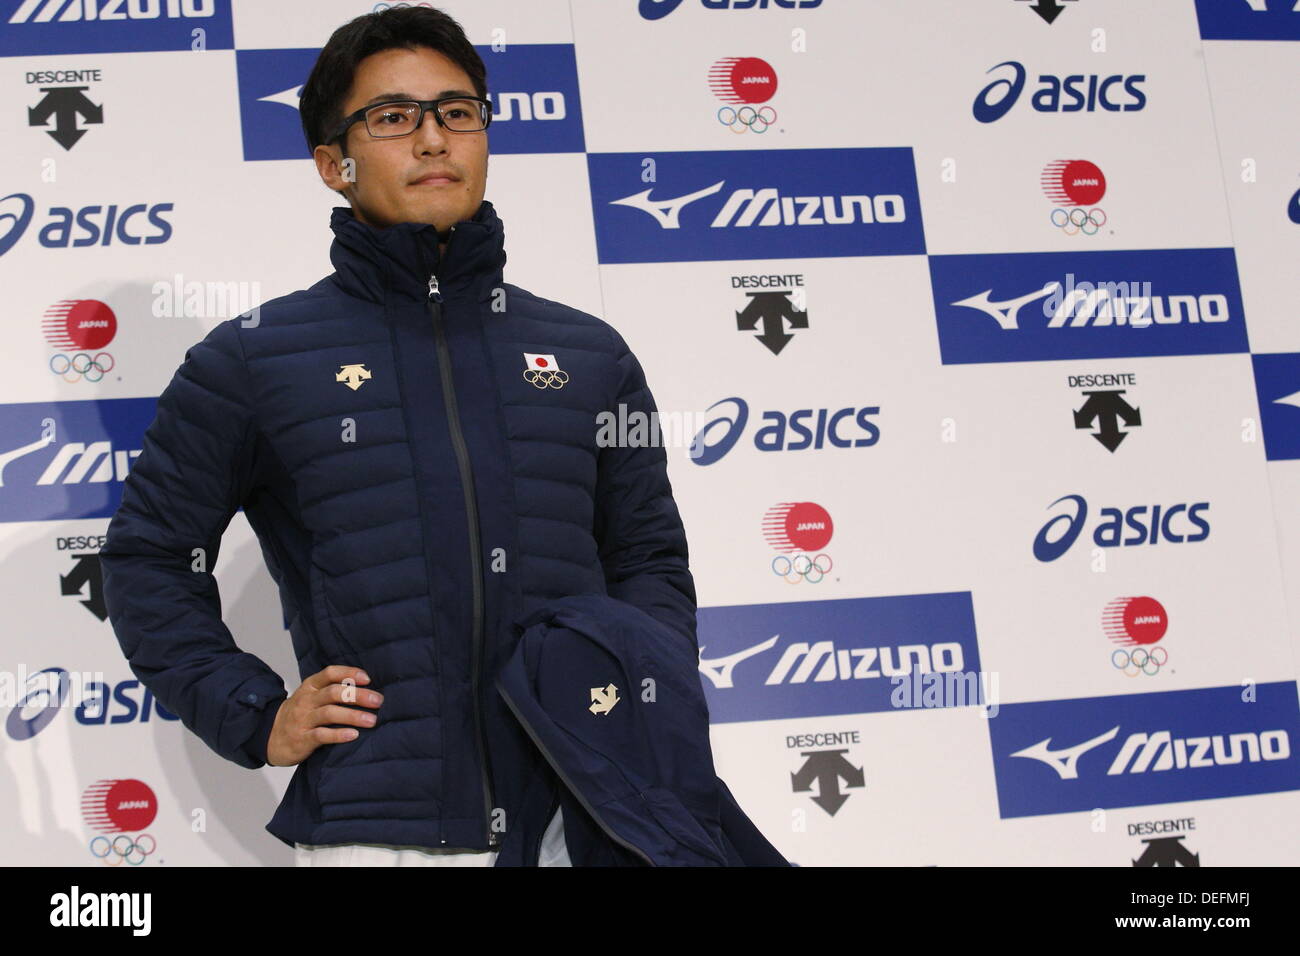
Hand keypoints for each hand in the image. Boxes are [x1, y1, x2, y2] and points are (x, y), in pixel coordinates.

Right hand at [266, 665, 381, 767]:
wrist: (270, 736)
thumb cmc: (300, 714)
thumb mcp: (311, 696)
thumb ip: (332, 689)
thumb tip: (367, 687)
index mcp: (310, 686)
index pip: (329, 673)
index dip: (349, 673)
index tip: (367, 678)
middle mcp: (306, 700)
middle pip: (333, 693)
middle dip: (358, 695)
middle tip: (378, 701)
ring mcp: (303, 720)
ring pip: (329, 714)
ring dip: (353, 716)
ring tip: (372, 720)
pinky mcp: (302, 739)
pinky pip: (321, 735)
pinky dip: (339, 735)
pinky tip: (354, 735)